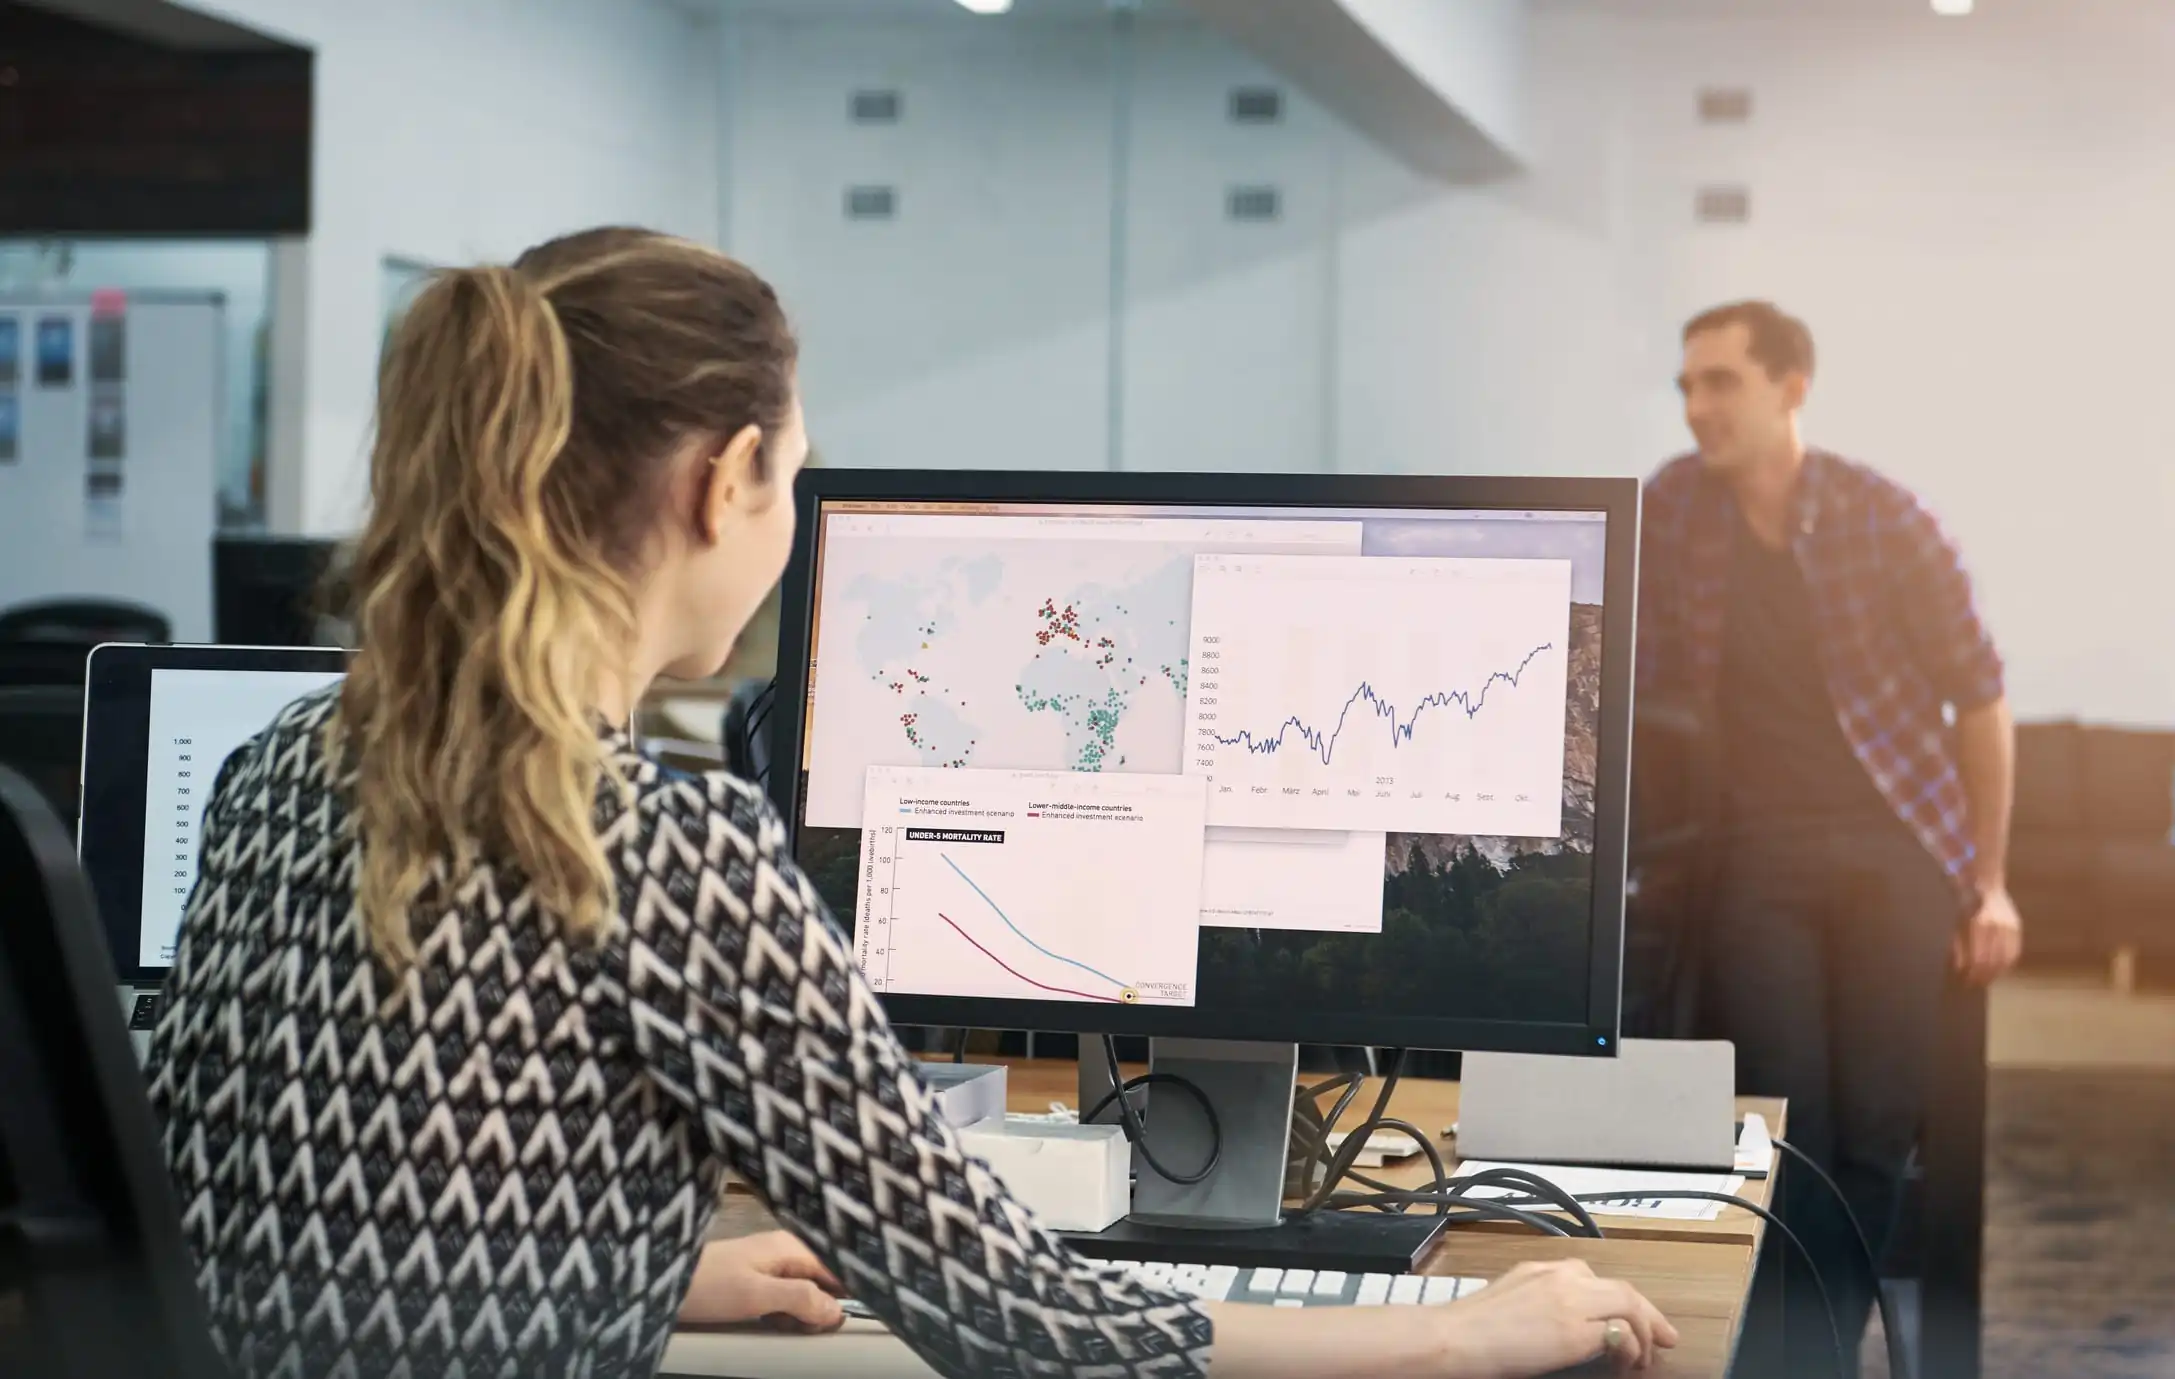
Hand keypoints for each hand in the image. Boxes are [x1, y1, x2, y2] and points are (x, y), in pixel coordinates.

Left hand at [677, 1231, 844, 1331]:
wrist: (660, 1280)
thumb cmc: (709, 1284)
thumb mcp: (758, 1295)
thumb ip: (801, 1299)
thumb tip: (837, 1311)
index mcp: (791, 1247)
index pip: (838, 1268)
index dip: (849, 1292)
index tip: (853, 1317)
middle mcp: (784, 1251)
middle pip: (823, 1281)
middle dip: (824, 1306)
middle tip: (812, 1327)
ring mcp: (769, 1265)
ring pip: (805, 1292)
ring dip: (804, 1313)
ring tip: (792, 1326)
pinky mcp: (755, 1280)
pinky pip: (785, 1297)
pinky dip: (787, 1313)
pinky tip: (779, 1324)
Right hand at [1440, 1259, 1678, 1376]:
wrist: (1455, 1337)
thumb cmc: (1473, 1326)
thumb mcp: (1512, 1296)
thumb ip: (1543, 1296)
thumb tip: (1571, 1319)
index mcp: (1545, 1268)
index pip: (1598, 1280)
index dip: (1626, 1301)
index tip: (1637, 1320)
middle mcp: (1562, 1277)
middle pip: (1623, 1290)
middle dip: (1650, 1315)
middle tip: (1666, 1338)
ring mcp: (1570, 1301)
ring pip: (1629, 1305)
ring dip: (1645, 1333)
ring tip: (1647, 1358)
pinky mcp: (1573, 1332)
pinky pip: (1620, 1333)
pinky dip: (1631, 1348)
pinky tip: (1627, 1363)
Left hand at [1953, 886, 2022, 985]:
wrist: (1986, 887)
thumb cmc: (1966, 907)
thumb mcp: (1957, 925)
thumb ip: (1958, 946)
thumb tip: (1959, 968)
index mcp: (1978, 925)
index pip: (1977, 958)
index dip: (1971, 973)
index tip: (1964, 981)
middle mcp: (1996, 927)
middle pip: (1991, 961)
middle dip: (1982, 975)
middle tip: (1973, 984)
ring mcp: (2009, 927)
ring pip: (2004, 959)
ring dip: (1995, 973)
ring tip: (1985, 981)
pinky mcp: (2017, 928)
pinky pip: (2014, 952)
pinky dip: (2006, 965)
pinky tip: (1999, 971)